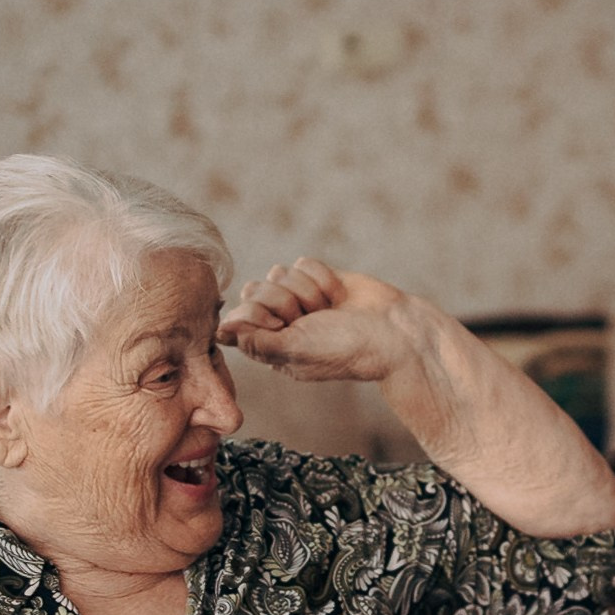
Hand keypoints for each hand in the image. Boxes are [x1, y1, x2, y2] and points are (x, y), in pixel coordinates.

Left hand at [219, 258, 415, 382]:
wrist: (393, 332)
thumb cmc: (346, 350)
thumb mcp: (296, 351)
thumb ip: (256, 342)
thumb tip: (220, 333)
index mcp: (270, 346)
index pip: (237, 318)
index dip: (257, 314)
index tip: (283, 325)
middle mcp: (280, 322)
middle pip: (254, 290)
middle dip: (285, 301)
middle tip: (311, 318)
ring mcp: (299, 298)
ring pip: (278, 273)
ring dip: (307, 290)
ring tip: (329, 310)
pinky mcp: (318, 278)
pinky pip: (303, 262)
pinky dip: (323, 278)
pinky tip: (338, 297)